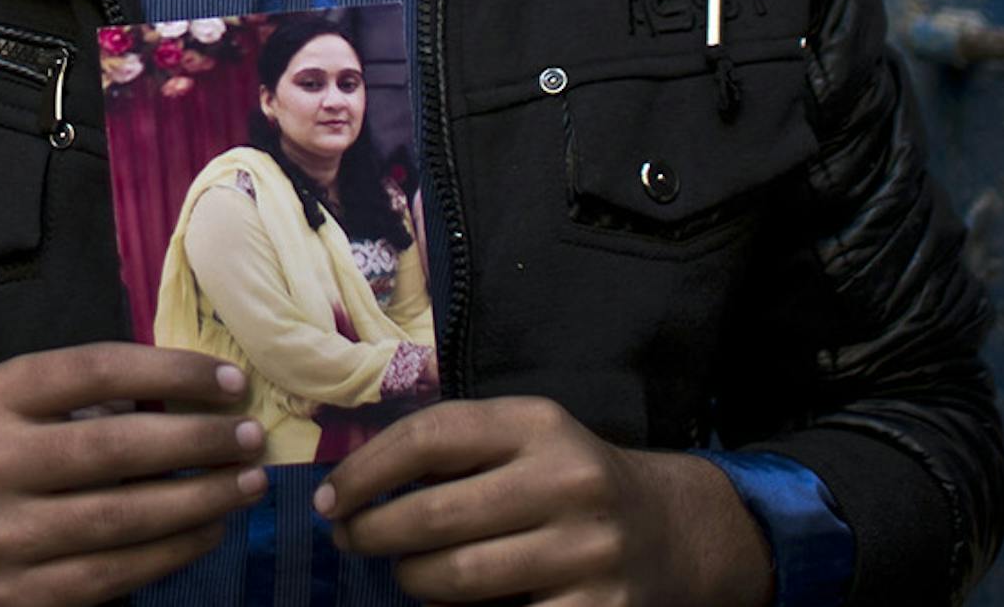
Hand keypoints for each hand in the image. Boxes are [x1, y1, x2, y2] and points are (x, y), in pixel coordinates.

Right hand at [0, 343, 268, 606]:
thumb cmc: (32, 457)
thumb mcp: (50, 409)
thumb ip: (114, 394)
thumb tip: (215, 393)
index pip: (97, 369)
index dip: (172, 371)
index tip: (233, 382)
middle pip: (114, 446)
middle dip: (198, 440)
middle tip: (252, 437)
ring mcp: (1, 536)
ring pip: (122, 517)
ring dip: (201, 498)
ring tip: (248, 483)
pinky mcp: (20, 596)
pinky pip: (116, 573)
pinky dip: (175, 549)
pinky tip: (212, 528)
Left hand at [314, 396, 772, 606]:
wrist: (672, 531)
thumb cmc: (570, 481)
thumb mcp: (527, 441)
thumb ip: (457, 450)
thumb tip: (355, 483)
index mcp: (538, 425)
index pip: (429, 437)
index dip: (366, 470)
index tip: (331, 499)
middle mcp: (567, 479)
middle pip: (435, 514)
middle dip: (374, 532)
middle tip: (350, 540)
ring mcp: (588, 550)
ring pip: (459, 577)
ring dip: (411, 580)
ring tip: (401, 573)